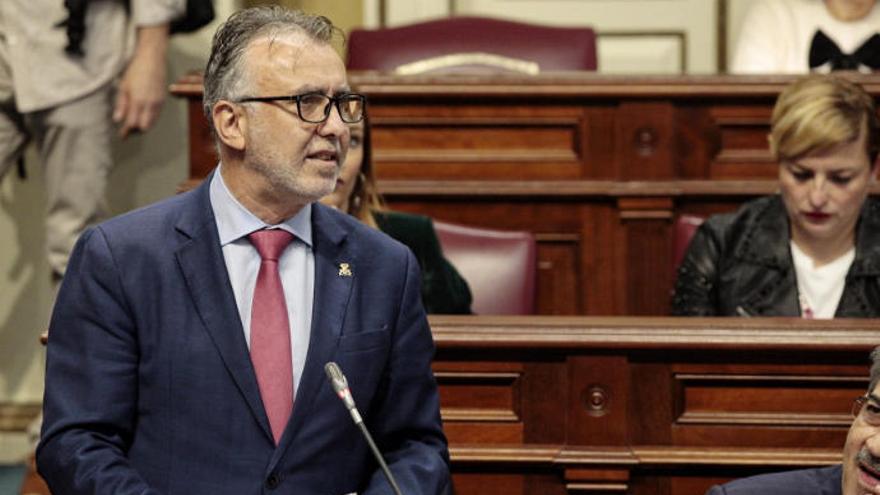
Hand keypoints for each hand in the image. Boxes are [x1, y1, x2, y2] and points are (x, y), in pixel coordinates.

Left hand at [113, 24, 169, 138]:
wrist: (152, 59)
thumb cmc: (136, 70)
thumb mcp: (124, 86)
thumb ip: (121, 104)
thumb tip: (118, 119)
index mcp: (138, 101)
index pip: (132, 123)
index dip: (126, 131)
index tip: (121, 135)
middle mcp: (150, 104)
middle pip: (144, 126)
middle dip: (136, 129)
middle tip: (128, 128)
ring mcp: (158, 103)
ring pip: (152, 122)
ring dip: (143, 124)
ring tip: (134, 121)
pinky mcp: (163, 100)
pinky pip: (156, 115)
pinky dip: (149, 118)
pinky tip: (142, 113)